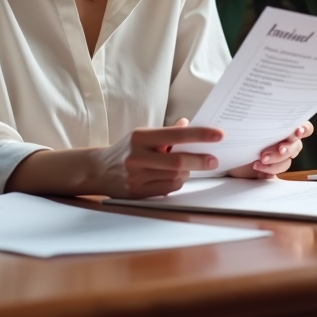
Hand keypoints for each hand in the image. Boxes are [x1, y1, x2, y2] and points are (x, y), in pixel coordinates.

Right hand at [92, 118, 222, 198]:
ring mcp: (136, 177)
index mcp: (140, 137)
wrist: (98, 170)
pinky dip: (177, 182)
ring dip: (187, 172)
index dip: (200, 135)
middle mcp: (137, 157)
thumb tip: (188, 124)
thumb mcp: (143, 135)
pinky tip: (175, 177)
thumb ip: (166, 133)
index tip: (219, 135)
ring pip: (174, 177)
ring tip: (188, 167)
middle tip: (214, 160)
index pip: (176, 135)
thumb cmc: (126, 150)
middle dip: (199, 161)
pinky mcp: (137, 193)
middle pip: (177, 162)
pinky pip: (167, 189)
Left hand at [228, 121, 313, 178]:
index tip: (297, 132)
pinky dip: (270, 170)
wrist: (229, 156)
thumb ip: (245, 124)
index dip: (304, 129)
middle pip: (296, 146)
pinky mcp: (273, 169)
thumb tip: (235, 125)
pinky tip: (259, 168)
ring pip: (287, 161)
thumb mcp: (240, 127)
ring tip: (259, 161)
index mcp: (282, 126)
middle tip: (276, 150)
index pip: (303, 127)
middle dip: (286, 148)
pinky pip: (279, 172)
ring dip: (276, 161)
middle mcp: (284, 141)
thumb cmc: (237, 137)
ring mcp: (280, 157)